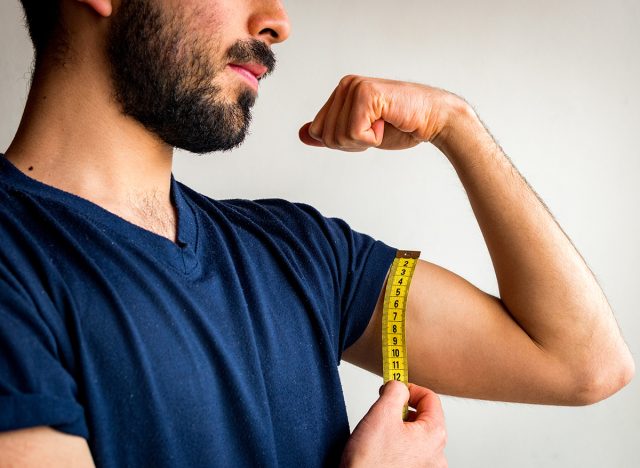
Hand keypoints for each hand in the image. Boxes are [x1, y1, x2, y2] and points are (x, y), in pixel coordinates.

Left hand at [298, 75, 467, 151]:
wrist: (433, 120)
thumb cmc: (401, 125)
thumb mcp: (359, 134)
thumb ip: (331, 133)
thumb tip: (302, 134)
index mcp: (341, 93)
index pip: (318, 130)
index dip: (342, 142)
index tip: (367, 132)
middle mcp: (345, 85)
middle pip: (324, 135)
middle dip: (350, 143)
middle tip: (376, 129)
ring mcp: (354, 87)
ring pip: (337, 135)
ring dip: (363, 141)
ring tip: (383, 124)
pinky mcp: (365, 94)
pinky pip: (353, 133)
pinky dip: (371, 138)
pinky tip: (386, 122)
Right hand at [340, 380, 447, 467]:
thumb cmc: (370, 462)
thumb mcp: (381, 413)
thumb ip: (395, 390)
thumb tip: (398, 385)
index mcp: (434, 435)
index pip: (430, 398)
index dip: (409, 388)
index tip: (393, 390)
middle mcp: (436, 455)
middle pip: (423, 417)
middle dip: (402, 410)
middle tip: (382, 412)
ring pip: (415, 435)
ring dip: (398, 428)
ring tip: (379, 435)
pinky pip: (410, 452)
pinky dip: (397, 445)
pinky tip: (381, 450)